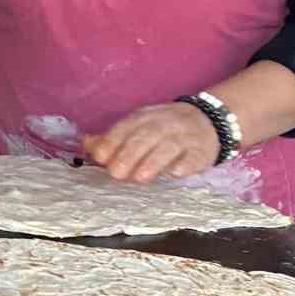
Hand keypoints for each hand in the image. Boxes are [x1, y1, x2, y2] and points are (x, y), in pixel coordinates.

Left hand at [83, 102, 218, 182]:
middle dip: (129, 154)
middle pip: (145, 137)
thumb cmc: (164, 128)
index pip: (126, 127)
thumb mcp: (138, 126)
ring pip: (168, 147)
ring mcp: (184, 137)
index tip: (100, 158)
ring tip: (140, 177)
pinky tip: (175, 173)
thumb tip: (86, 144)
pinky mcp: (200, 151)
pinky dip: (185, 164)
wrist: (208, 120)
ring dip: (153, 162)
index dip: (112, 142)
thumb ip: (112, 137)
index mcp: (144, 117)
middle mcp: (163, 124)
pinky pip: (193, 157)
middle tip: (116, 173)